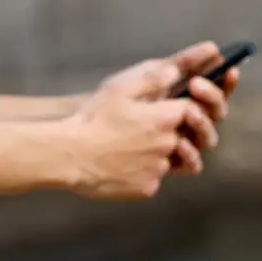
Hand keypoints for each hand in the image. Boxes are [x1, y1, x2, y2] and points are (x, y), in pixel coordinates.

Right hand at [63, 41, 235, 198]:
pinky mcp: (148, 188)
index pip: (191, 110)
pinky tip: (121, 164)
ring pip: (169, 160)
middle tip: (140, 130)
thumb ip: (153, 79)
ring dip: (157, 154)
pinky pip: (153, 178)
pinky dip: (142, 172)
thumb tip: (176, 72)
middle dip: (168, 132)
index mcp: (165, 118)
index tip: (166, 108)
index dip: (181, 108)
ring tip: (130, 148)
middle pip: (184, 136)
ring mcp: (159, 169)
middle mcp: (168, 145)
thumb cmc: (93, 119)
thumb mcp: (121, 89)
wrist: (70, 155)